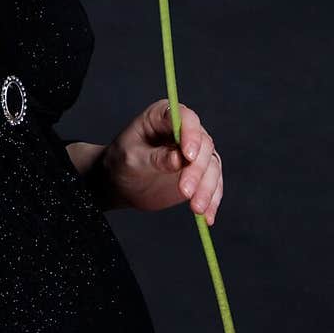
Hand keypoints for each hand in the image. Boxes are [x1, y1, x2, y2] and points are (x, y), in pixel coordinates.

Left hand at [98, 97, 222, 224]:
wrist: (120, 182)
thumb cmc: (121, 162)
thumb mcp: (132, 158)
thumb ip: (155, 157)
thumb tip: (179, 159)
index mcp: (163, 115)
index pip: (185, 118)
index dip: (191, 135)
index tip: (188, 156)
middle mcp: (184, 130)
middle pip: (203, 145)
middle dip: (197, 170)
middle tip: (185, 192)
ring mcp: (195, 151)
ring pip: (211, 166)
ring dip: (207, 189)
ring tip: (197, 209)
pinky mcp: (200, 173)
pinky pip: (213, 184)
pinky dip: (212, 200)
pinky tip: (207, 217)